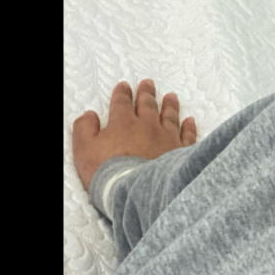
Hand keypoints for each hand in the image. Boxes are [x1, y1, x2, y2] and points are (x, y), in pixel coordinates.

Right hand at [72, 80, 197, 193]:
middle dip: (146, 93)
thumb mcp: (84, 150)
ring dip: (170, 105)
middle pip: (147, 105)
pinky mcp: (181, 153)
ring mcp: (167, 138)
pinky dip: (189, 127)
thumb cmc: (109, 172)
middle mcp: (147, 126)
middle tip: (149, 83)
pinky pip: (187, 136)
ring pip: (169, 116)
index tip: (124, 86)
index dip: (122, 93)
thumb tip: (89, 115)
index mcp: (123, 123)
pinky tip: (191, 121)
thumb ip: (84, 129)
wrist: (138, 192)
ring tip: (171, 96)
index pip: (122, 103)